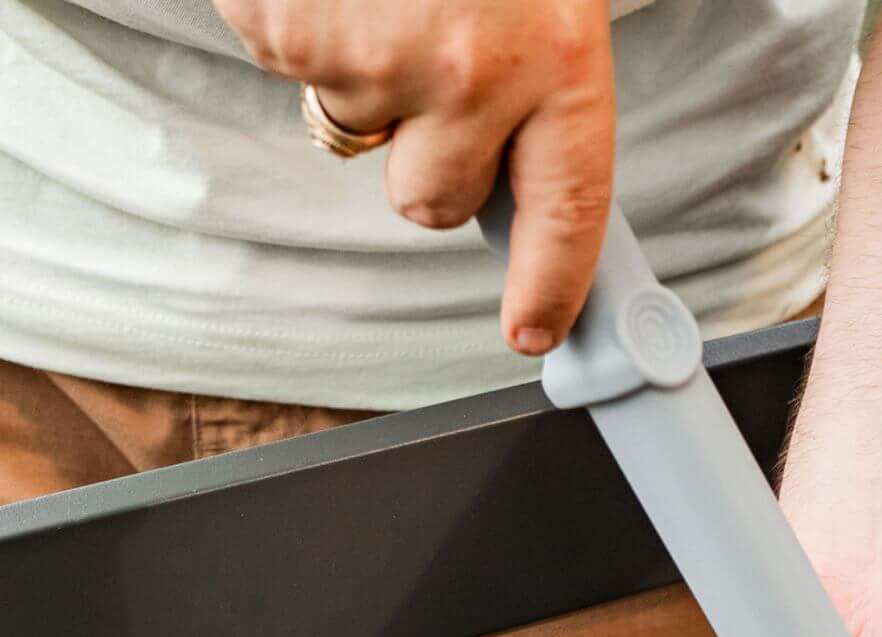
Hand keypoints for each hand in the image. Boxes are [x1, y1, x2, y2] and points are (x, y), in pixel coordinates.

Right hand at [218, 0, 613, 354]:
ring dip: (360, 70)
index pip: (569, 215)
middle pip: (436, 200)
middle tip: (426, 59)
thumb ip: (536, 73)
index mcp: (558, 56)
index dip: (550, 285)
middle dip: (426, 158)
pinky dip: (297, 16)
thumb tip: (525, 174)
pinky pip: (283, 56)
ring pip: (356, 130)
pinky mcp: (283, 29)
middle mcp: (472, 73)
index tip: (534, 331)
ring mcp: (372, 57)